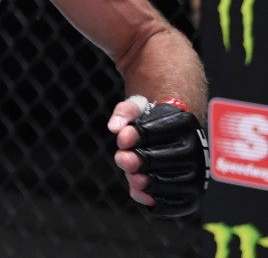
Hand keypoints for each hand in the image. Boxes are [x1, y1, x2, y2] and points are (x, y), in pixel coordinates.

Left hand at [109, 96, 208, 216]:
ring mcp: (197, 176)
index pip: (154, 132)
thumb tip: (114, 127)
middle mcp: (196, 151)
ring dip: (138, 180)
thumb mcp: (139, 106)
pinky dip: (149, 199)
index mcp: (183, 124)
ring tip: (130, 173)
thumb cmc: (154, 122)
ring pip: (162, 184)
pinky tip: (137, 190)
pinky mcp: (192, 197)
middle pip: (157, 160)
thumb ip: (125, 112)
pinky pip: (169, 204)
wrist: (177, 138)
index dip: (134, 137)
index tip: (122, 139)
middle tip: (122, 158)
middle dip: (133, 160)